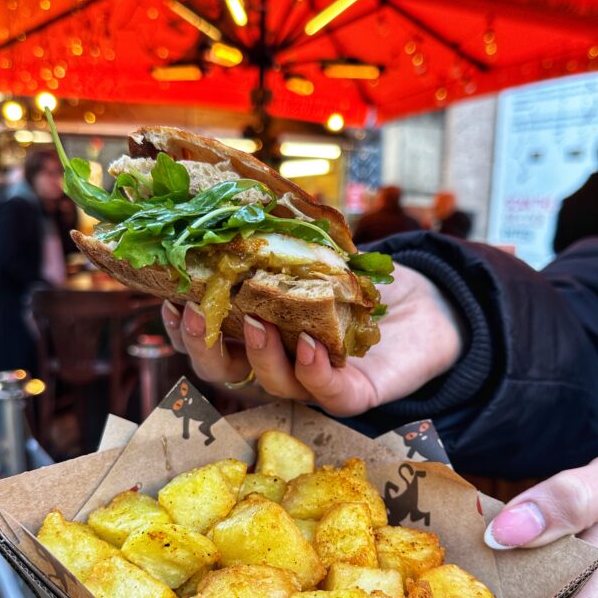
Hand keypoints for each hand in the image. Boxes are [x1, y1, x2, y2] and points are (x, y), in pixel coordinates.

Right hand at [161, 263, 462, 415]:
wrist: (429, 303)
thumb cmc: (364, 281)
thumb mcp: (318, 254)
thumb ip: (282, 243)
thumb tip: (240, 203)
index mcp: (261, 333)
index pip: (210, 342)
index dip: (183, 330)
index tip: (168, 300)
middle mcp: (279, 363)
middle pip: (225, 372)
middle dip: (202, 348)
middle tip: (193, 314)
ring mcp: (314, 382)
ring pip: (272, 384)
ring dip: (258, 355)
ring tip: (257, 322)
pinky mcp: (355, 394)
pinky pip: (327, 393)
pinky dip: (313, 372)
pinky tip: (308, 346)